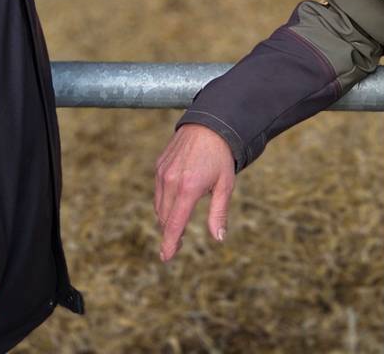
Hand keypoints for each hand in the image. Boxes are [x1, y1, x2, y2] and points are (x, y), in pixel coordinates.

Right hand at [153, 124, 235, 261]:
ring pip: (159, 206)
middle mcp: (171, 181)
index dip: (169, 243)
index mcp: (188, 189)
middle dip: (170, 233)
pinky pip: (158, 191)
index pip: (174, 224)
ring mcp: (162, 173)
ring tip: (179, 223)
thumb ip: (219, 213)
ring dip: (166, 218)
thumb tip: (219, 238)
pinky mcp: (159, 166)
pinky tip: (176, 201)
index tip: (166, 258)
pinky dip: (164, 202)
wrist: (207, 125)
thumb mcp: (225, 185)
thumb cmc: (220, 156)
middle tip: (180, 242)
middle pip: (164, 218)